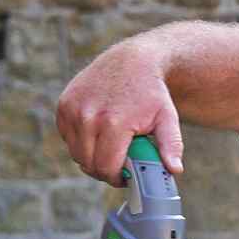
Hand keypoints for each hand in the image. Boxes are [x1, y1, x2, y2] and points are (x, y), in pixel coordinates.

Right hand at [56, 42, 185, 186]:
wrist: (132, 61)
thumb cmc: (151, 93)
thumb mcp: (167, 118)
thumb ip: (171, 145)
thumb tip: (175, 169)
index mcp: (114, 123)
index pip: (105, 167)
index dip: (116, 178)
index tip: (125, 176)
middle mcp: (88, 116)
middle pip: (88, 164)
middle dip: (103, 170)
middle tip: (118, 165)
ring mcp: (72, 110)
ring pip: (75, 153)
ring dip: (91, 157)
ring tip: (109, 149)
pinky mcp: (64, 104)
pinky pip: (67, 137)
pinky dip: (80, 141)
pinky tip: (98, 133)